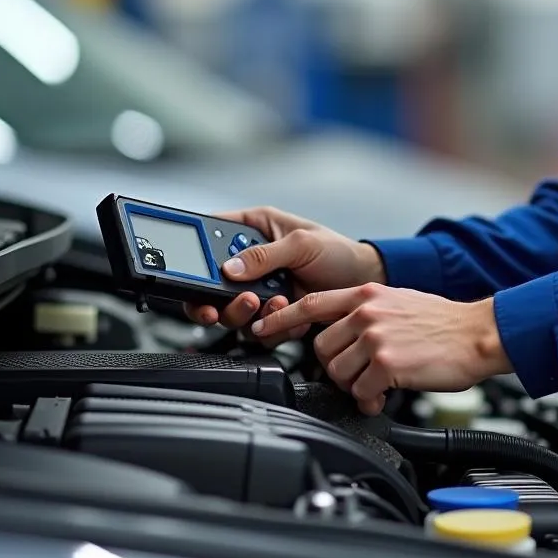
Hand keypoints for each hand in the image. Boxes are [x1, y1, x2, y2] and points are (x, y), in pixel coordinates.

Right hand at [183, 206, 385, 347]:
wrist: (363, 283)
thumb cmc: (338, 251)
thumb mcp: (302, 242)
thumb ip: (265, 254)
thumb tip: (230, 267)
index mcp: (254, 229)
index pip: (209, 236)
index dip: (195, 253)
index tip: (193, 273)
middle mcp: (251, 260)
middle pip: (211, 283)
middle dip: (218, 298)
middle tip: (238, 301)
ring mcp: (259, 288)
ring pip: (231, 311)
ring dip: (248, 313)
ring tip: (274, 303)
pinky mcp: (272, 314)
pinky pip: (257, 328)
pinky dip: (272, 326)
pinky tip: (290, 313)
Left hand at [250, 284, 512, 414]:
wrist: (476, 333)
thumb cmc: (441, 323)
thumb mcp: (396, 302)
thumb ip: (365, 313)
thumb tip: (341, 337)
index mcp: (366, 294)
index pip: (311, 303)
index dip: (282, 317)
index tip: (262, 328)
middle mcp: (366, 312)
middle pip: (320, 347)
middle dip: (334, 367)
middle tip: (357, 374)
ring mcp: (376, 337)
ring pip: (337, 372)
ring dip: (353, 386)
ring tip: (375, 385)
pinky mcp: (387, 363)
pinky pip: (360, 391)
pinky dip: (370, 399)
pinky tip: (385, 394)